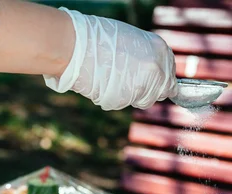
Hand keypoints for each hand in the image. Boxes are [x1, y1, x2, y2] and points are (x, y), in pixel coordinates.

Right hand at [44, 8, 177, 110]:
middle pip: (160, 92)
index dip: (159, 80)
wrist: (77, 47)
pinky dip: (114, 97)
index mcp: (160, 50)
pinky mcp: (126, 99)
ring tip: (112, 81)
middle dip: (147, 91)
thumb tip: (147, 70)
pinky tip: (103, 84)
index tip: (148, 81)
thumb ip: (146, 56)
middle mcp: (156, 69)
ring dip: (130, 95)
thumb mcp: (131, 40)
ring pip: (142, 100)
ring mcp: (142, 86)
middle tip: (128, 83)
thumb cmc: (98, 38)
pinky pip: (122, 103)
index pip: (170, 76)